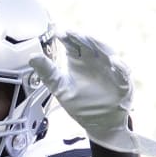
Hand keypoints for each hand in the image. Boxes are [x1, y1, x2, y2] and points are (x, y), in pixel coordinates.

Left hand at [28, 32, 155, 156]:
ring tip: (90, 40)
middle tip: (71, 33)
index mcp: (80, 60)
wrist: (99, 124)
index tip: (57, 32)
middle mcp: (95, 60)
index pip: (73, 43)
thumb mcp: (60, 88)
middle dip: (82, 37)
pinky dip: (120, 67)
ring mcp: (110, 69)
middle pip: (90, 44)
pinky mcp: (123, 82)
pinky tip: (113, 62)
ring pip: (108, 53)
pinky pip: (123, 72)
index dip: (67, 37)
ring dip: (100, 46)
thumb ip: (47, 73)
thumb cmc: (81, 104)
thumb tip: (32, 57)